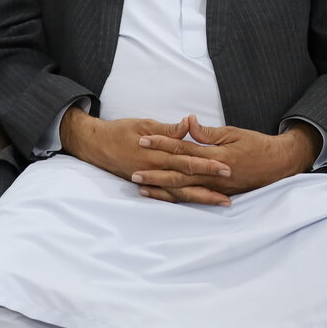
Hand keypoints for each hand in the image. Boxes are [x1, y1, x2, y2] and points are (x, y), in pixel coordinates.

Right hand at [60, 108, 233, 204]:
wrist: (95, 145)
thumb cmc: (120, 131)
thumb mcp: (144, 124)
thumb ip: (169, 129)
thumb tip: (190, 124)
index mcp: (156, 152)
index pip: (186, 159)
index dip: (207, 163)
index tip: (227, 167)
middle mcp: (154, 169)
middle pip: (187, 179)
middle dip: (210, 184)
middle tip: (231, 190)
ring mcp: (151, 179)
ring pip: (180, 192)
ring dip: (202, 197)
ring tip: (222, 201)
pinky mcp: (147, 184)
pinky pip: (167, 195)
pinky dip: (183, 200)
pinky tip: (197, 203)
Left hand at [132, 114, 321, 203]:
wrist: (279, 164)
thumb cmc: (256, 145)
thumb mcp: (233, 133)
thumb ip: (208, 133)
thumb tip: (188, 123)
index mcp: (215, 156)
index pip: (182, 148)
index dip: (161, 143)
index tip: (142, 140)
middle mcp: (214, 175)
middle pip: (178, 174)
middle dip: (155, 173)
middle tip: (133, 173)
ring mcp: (216, 187)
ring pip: (184, 190)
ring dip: (162, 190)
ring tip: (141, 188)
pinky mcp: (219, 194)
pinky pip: (194, 198)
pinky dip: (177, 199)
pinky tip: (163, 198)